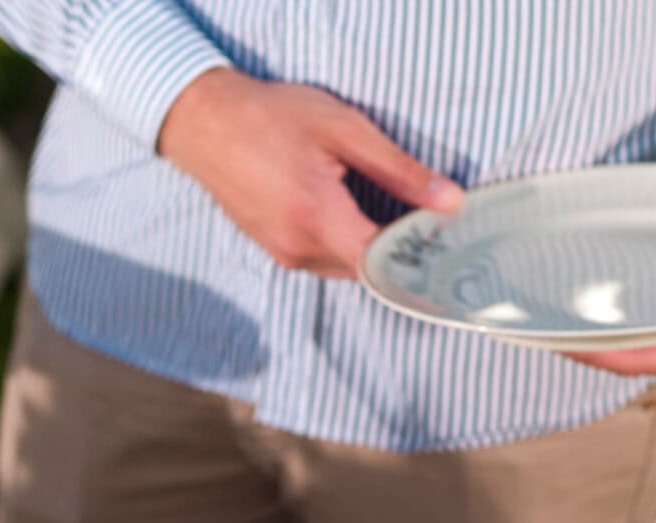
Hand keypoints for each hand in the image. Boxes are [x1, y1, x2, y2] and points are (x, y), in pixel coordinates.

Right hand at [157, 69, 461, 277]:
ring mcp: (283, 254)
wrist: (206, 125)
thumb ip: (399, 170)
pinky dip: (345, 242)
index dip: (419, 258)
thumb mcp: (345, 129)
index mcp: (318, 218)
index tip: (444, 241)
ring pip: (346, 267)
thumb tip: (448, 201)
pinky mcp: (275, 250)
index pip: (384, 265)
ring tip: (387, 209)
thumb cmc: (272, 117)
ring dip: (370, 248)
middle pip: (368, 271)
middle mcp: (298, 248)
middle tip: (425, 217)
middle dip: (398, 251)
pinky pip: (323, 258)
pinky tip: (350, 209)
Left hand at [564, 275, 655, 376]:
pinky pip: (648, 319)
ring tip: (556, 325)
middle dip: (597, 351)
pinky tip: (590, 306)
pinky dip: (619, 317)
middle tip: (548, 337)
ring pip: (640, 341)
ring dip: (601, 337)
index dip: (618, 357)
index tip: (576, 349)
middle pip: (641, 356)